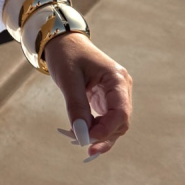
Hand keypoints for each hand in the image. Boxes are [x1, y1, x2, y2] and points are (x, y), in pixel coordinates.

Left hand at [42, 32, 132, 161]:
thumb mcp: (68, 79)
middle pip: (121, 122)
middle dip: (103, 135)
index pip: (121, 112)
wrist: (63, 41)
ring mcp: (116, 95)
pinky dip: (96, 129)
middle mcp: (121, 88)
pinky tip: (83, 135)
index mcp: (117, 79)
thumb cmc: (66, 55)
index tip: (86, 139)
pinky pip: (107, 120)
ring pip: (115, 124)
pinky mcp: (107, 99)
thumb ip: (76, 106)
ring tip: (79, 140)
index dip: (106, 130)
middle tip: (80, 143)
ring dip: (100, 136)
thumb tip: (81, 135)